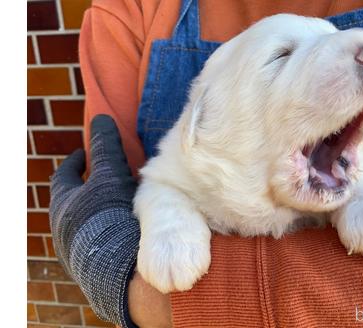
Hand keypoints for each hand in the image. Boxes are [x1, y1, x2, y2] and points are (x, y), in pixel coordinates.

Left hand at [50, 114, 171, 326]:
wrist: (118, 269)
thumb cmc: (109, 217)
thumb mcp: (109, 175)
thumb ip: (105, 146)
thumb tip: (100, 117)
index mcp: (63, 204)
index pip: (64, 176)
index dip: (74, 163)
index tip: (82, 155)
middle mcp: (64, 228)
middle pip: (72, 201)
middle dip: (86, 187)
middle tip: (102, 178)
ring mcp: (78, 249)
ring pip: (85, 223)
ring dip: (98, 210)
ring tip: (117, 203)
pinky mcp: (94, 266)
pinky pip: (99, 241)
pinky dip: (109, 230)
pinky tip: (125, 229)